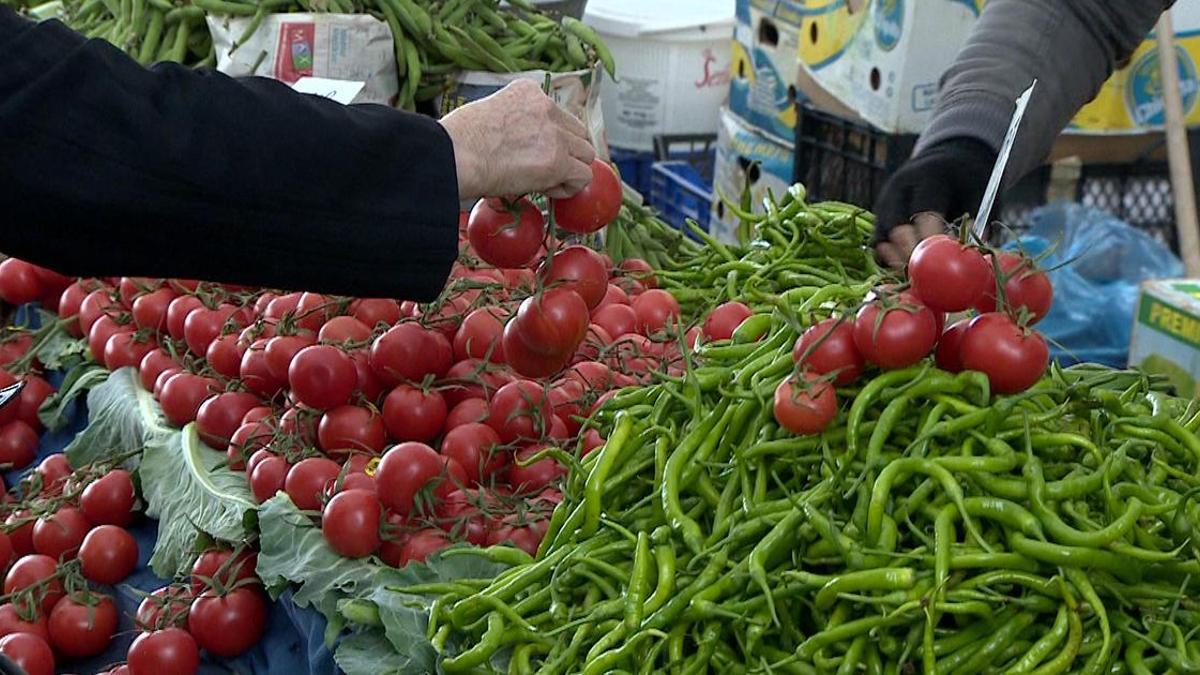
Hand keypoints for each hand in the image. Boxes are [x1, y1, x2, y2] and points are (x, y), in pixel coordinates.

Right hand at [439, 79, 595, 200]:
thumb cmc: (458, 141)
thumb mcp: (489, 113)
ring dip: (570, 169)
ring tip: (546, 181)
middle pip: (578, 132)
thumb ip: (515, 122)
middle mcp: (546, 107)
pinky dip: (570, 187)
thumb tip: (521, 144)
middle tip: (546, 169)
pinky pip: (582, 176)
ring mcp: (555, 134)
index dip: (551, 138)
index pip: (557, 115)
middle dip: (567, 151)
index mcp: (529, 92)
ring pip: (585, 154)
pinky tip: (548, 189)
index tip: (536, 152)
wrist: (456, 156)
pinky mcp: (558, 161)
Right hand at [872, 137, 996, 268]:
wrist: (946, 162)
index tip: (942, 264)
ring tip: (913, 280)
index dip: (930, 240)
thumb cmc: (967, 180)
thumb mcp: (981, 194)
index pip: (924, 212)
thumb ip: (979, 223)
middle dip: (908, 255)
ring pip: (882, 238)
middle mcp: (899, 189)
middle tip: (924, 278)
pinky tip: (904, 273)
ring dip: (896, 261)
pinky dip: (889, 260)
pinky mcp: (879, 218)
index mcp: (927, 178)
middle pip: (895, 227)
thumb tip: (979, 259)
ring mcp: (885, 204)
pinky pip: (878, 244)